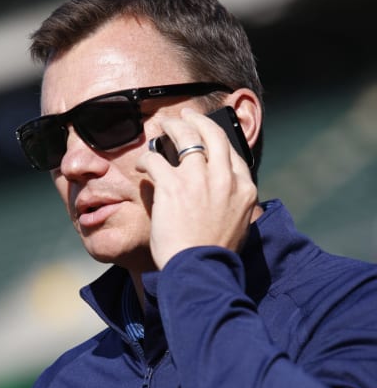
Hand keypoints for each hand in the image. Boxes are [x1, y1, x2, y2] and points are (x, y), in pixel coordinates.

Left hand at [136, 107, 257, 269]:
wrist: (201, 270)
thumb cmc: (215, 255)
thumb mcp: (238, 226)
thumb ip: (233, 204)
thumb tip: (222, 194)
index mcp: (244, 189)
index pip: (232, 152)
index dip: (216, 137)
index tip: (206, 132)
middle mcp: (224, 179)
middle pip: (211, 134)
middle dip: (196, 120)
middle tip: (185, 116)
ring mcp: (198, 180)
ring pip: (184, 137)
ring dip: (171, 127)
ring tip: (162, 126)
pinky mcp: (172, 186)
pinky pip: (156, 159)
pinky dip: (148, 159)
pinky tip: (143, 164)